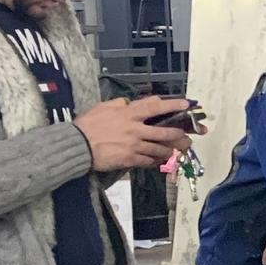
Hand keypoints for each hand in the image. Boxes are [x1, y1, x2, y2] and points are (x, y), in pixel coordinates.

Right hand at [75, 97, 193, 170]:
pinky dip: (154, 161)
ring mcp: (134, 146)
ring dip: (170, 150)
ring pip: (159, 148)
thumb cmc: (87, 125)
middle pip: (164, 132)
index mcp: (129, 114)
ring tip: (175, 151)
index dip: (172, 105)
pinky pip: (147, 160)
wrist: (77, 146)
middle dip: (179, 135)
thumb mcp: (103, 107)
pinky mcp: (130, 159)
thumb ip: (119, 104)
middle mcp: (136, 129)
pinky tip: (158, 161)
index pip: (155, 107)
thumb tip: (129, 103)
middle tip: (187, 137)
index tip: (185, 104)